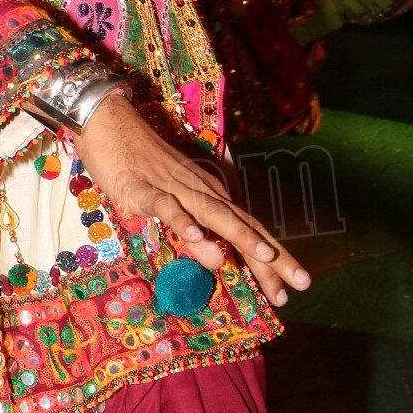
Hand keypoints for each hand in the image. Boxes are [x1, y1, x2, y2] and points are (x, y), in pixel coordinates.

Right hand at [76, 93, 310, 307]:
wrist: (109, 122)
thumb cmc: (140, 166)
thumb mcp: (170, 208)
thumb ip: (194, 236)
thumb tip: (219, 264)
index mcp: (209, 197)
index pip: (247, 231)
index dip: (271, 261)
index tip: (292, 290)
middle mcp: (201, 192)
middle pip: (242, 227)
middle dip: (272, 257)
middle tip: (302, 283)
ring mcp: (174, 188)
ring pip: (213, 214)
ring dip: (241, 235)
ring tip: (265, 257)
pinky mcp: (143, 187)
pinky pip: (166, 206)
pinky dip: (182, 220)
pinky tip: (196, 235)